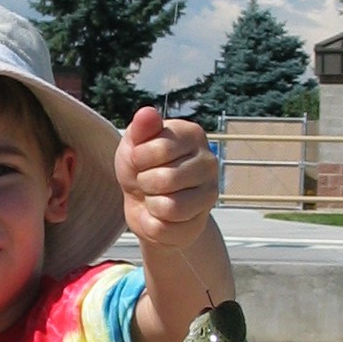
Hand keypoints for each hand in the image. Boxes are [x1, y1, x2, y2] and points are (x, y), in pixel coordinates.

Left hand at [116, 106, 219, 252]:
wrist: (144, 203)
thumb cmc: (141, 167)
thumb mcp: (133, 144)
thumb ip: (140, 129)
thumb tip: (147, 113)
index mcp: (193, 135)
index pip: (160, 148)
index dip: (138, 158)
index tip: (139, 159)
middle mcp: (209, 162)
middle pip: (165, 179)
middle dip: (144, 182)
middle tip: (146, 181)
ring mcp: (209, 194)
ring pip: (170, 207)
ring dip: (150, 204)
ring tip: (154, 197)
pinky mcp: (199, 223)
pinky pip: (165, 228)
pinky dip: (152, 223)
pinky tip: (158, 214)